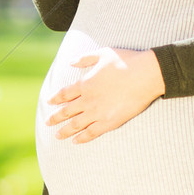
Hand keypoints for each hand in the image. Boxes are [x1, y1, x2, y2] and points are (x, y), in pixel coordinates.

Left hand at [45, 47, 165, 142]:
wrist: (146, 75)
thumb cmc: (126, 61)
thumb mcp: (103, 53)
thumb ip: (85, 58)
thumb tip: (70, 62)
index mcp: (85, 83)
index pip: (65, 93)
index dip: (56, 98)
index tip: (49, 102)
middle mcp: (88, 100)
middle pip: (67, 111)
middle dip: (55, 117)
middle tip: (47, 122)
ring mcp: (98, 112)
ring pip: (76, 125)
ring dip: (65, 131)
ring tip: (57, 136)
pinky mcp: (109, 122)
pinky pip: (92, 133)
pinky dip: (82, 138)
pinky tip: (76, 141)